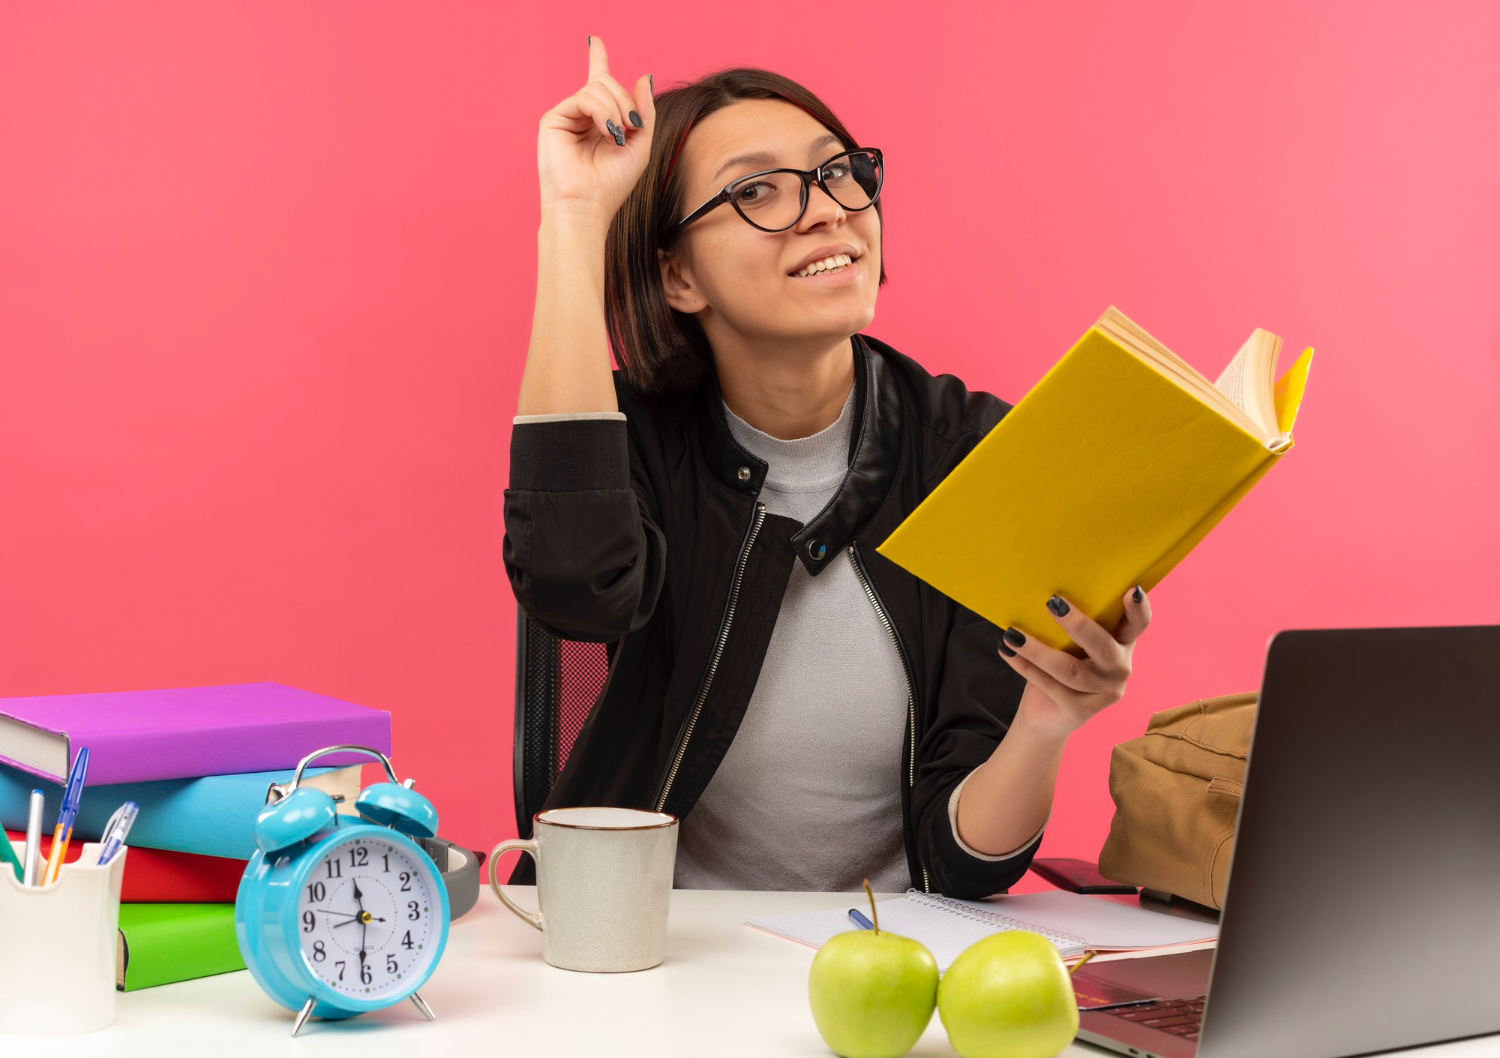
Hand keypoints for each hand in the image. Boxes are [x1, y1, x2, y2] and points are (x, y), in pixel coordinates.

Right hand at [538, 36, 655, 221]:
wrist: (587, 205)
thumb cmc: (612, 183)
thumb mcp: (640, 144)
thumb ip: (644, 112)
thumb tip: (643, 76)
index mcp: (600, 121)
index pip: (598, 83)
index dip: (597, 59)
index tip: (595, 40)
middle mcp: (582, 116)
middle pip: (607, 83)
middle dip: (626, 101)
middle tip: (631, 127)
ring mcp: (567, 116)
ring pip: (598, 87)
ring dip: (616, 108)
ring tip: (617, 135)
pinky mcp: (554, 119)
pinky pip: (584, 97)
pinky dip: (601, 112)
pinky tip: (607, 132)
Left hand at [1000, 586, 1151, 740]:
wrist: (1047, 715)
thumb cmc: (1064, 666)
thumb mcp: (1074, 644)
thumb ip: (1075, 624)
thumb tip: (1045, 591)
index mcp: (1122, 645)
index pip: (1139, 625)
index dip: (1139, 609)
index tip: (1132, 589)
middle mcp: (1120, 669)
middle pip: (1103, 646)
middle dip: (1078, 624)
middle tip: (1052, 602)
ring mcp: (1103, 694)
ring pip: (1069, 669)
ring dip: (1037, 649)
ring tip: (1012, 633)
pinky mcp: (1079, 711)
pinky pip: (1050, 685)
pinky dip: (1025, 666)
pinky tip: (1007, 651)